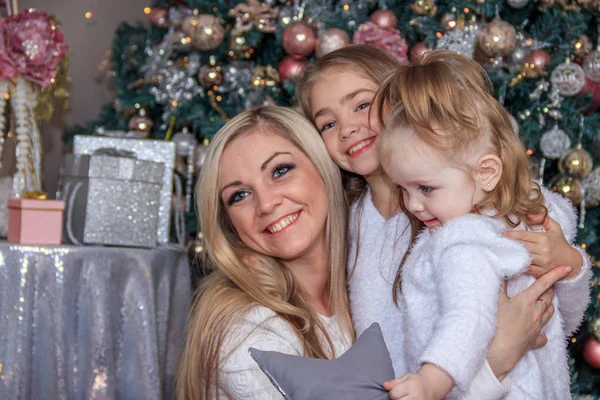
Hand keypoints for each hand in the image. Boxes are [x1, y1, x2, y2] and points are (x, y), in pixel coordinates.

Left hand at [384, 364, 452, 399]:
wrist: (431, 388)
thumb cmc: (416, 382)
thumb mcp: (405, 378)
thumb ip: (394, 382)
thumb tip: (384, 385)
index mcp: (411, 386)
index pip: (394, 394)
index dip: (392, 392)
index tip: (396, 390)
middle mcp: (416, 397)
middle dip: (396, 399)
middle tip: (400, 395)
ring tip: (404, 398)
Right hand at [486, 266, 570, 380]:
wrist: (500, 349)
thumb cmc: (497, 323)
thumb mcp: (496, 300)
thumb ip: (501, 286)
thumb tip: (503, 273)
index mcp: (527, 300)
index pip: (544, 284)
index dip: (555, 274)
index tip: (566, 268)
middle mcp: (536, 312)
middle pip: (548, 297)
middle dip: (550, 289)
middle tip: (547, 284)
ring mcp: (537, 326)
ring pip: (550, 312)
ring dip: (548, 305)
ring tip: (544, 302)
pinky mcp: (535, 339)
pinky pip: (543, 335)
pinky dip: (542, 330)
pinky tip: (539, 331)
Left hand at [504, 215, 581, 278]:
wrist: (572, 261)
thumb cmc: (560, 243)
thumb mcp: (555, 228)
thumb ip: (543, 219)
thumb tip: (529, 214)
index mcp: (545, 239)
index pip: (524, 236)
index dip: (512, 235)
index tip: (503, 234)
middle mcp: (544, 251)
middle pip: (522, 247)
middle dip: (510, 244)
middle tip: (499, 242)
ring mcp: (543, 263)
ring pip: (523, 258)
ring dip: (512, 255)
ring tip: (502, 251)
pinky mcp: (542, 272)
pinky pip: (526, 269)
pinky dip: (518, 266)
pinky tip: (510, 262)